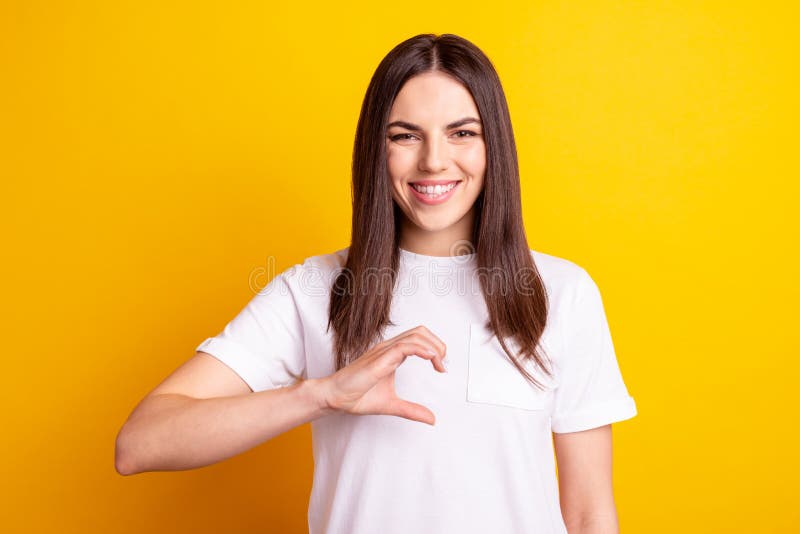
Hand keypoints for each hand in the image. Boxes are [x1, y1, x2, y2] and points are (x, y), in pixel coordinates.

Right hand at [319, 325, 446, 425]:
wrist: (335, 398)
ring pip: (415, 335)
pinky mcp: (380, 358)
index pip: (419, 338)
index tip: (441, 368)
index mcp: (392, 354)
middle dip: (438, 344)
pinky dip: (421, 349)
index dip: (435, 349)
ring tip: (439, 363)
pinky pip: (404, 346)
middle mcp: (389, 348)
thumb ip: (412, 410)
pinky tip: (430, 358)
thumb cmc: (356, 396)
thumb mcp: (392, 405)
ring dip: (433, 347)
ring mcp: (384, 351)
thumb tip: (432, 419)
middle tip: (443, 365)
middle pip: (420, 332)